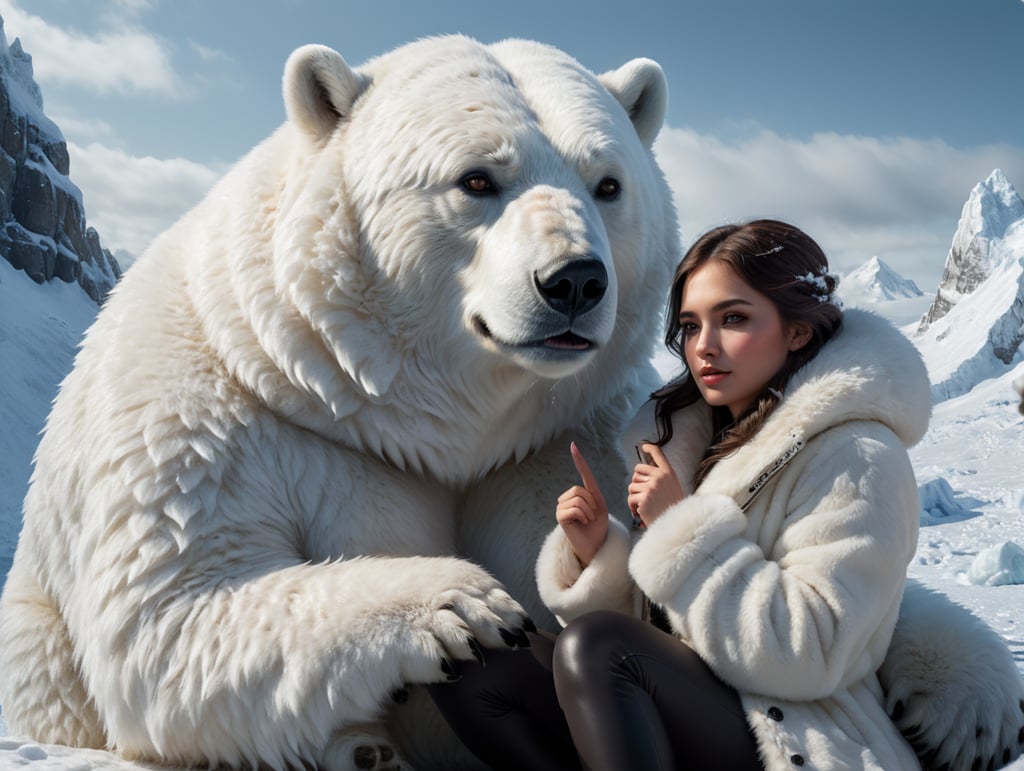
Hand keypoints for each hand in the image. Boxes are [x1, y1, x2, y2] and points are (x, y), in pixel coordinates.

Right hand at [555, 442, 608, 566]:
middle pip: (580, 489)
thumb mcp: (599, 505)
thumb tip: (583, 484)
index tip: (573, 445)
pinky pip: (574, 508)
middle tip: (593, 516)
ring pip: (578, 498)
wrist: (596, 545)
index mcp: (581, 493)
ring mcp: (562, 507)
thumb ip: (591, 492)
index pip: (581, 473)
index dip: (578, 460)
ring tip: (588, 521)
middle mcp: (568, 498)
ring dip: (589, 511)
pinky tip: (582, 524)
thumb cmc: (599, 527)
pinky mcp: (560, 516)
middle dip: (591, 503)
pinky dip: (583, 516)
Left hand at [628, 443, 683, 526]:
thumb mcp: (673, 488)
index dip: (649, 448)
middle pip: (637, 470)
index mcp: (668, 473)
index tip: (644, 446)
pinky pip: (630, 498)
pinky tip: (640, 512)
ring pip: (632, 486)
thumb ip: (661, 478)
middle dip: (636, 481)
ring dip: (635, 496)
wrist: (676, 525)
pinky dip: (632, 506)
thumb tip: (642, 473)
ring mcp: (651, 486)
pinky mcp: (643, 497)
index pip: (658, 454)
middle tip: (643, 493)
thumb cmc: (673, 508)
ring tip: (645, 505)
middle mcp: (660, 476)